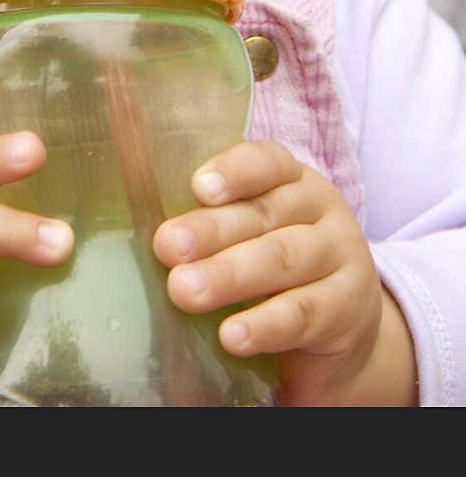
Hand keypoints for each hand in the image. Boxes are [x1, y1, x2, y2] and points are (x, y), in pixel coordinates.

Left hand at [153, 140, 417, 405]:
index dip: (234, 171)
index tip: (198, 186)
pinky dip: (264, 325)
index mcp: (292, 179)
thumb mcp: (253, 231)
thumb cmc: (276, 262)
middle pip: (264, 215)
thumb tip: (151, 233)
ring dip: (229, 276)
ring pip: (282, 260)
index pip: (267, 162)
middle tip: (166, 246)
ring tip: (184, 290)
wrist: (343, 323)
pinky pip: (302, 314)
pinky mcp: (347, 309)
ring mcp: (340, 256)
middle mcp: (320, 209)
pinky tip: (231, 336)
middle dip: (211, 230)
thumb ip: (214, 221)